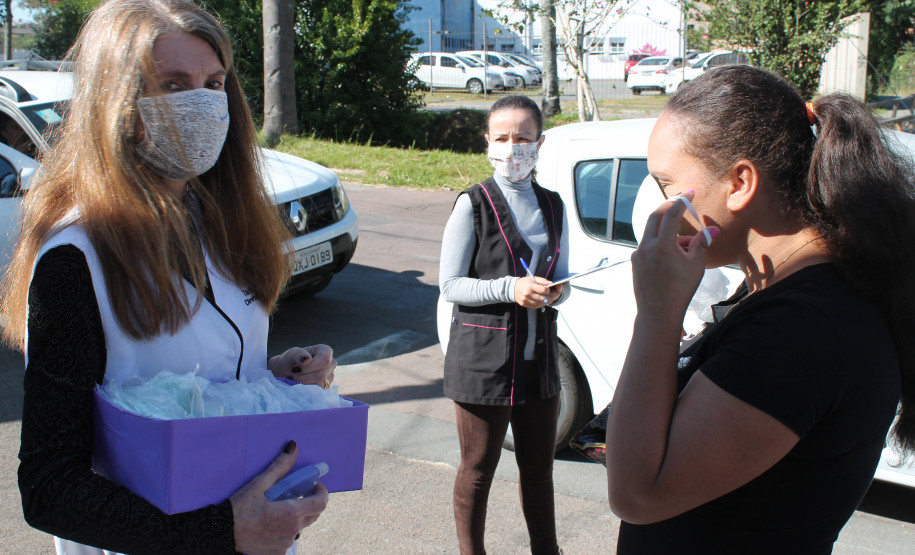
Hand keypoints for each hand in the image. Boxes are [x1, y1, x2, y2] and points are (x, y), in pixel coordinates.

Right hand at [231, 441, 328, 554]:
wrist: (221, 533)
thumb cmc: (239, 508)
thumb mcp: (259, 484)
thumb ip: (280, 466)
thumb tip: (293, 447)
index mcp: (291, 513)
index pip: (321, 502)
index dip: (321, 491)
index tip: (314, 485)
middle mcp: (292, 531)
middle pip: (314, 515)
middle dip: (311, 502)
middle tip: (298, 493)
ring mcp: (285, 543)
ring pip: (300, 527)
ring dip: (296, 516)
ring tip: (279, 507)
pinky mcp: (278, 552)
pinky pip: (288, 538)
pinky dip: (285, 529)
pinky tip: (271, 522)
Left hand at [268, 345, 335, 387]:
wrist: (286, 373)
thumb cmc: (290, 361)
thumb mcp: (292, 354)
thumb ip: (298, 355)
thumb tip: (307, 360)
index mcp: (326, 351)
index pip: (325, 360)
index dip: (311, 366)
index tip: (296, 368)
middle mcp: (331, 364)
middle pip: (322, 374)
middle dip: (304, 377)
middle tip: (291, 376)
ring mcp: (330, 377)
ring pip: (320, 385)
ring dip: (304, 384)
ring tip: (294, 380)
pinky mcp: (326, 388)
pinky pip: (318, 392)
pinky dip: (306, 390)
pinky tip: (299, 385)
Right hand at [514, 276, 560, 307]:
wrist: (513, 288)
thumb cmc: (524, 282)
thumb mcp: (533, 278)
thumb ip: (543, 281)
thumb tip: (551, 283)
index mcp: (530, 286)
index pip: (543, 290)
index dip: (548, 290)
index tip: (548, 289)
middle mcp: (528, 294)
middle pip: (543, 298)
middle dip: (550, 297)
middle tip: (552, 295)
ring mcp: (526, 300)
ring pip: (540, 304)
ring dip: (546, 301)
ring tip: (548, 298)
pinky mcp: (525, 305)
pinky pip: (536, 306)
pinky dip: (541, 304)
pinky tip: (542, 301)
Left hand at [631, 191, 716, 318]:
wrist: (658, 314)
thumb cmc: (680, 291)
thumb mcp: (695, 266)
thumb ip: (701, 244)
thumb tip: (712, 231)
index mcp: (662, 245)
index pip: (670, 214)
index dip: (681, 201)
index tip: (689, 193)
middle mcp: (646, 246)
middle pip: (655, 216)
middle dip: (668, 206)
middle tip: (681, 202)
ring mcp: (638, 253)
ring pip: (651, 232)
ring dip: (666, 229)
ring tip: (685, 243)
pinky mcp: (635, 261)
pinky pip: (647, 245)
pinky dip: (659, 242)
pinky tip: (673, 254)